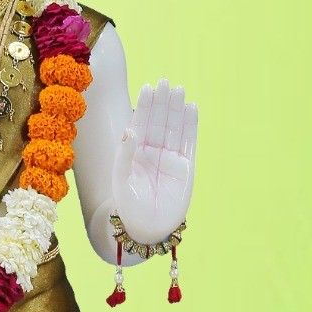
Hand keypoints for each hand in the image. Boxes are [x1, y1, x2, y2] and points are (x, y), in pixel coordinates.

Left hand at [111, 78, 197, 244]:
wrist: (146, 230)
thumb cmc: (128, 207)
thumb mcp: (120, 180)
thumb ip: (124, 155)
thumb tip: (130, 129)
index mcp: (135, 153)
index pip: (141, 124)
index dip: (145, 106)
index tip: (148, 87)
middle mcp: (153, 153)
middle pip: (159, 121)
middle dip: (162, 102)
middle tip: (165, 82)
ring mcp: (170, 159)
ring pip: (174, 128)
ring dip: (176, 109)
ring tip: (178, 90)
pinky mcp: (186, 167)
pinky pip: (189, 142)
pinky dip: (191, 125)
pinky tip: (191, 108)